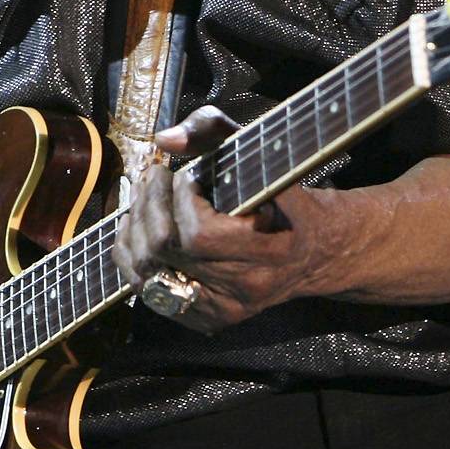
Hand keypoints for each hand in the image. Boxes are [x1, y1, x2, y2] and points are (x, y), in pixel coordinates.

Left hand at [113, 105, 347, 333]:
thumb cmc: (286, 197)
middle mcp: (244, 286)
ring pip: (147, 273)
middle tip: (154, 177)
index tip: (186, 175)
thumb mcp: (263, 153)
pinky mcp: (206, 317)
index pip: (198, 234)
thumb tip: (164, 140)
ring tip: (144, 198)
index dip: (180, 197)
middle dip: (148, 205)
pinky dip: (132, 256)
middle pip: (165, 251)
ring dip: (134, 228)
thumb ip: (214, 131)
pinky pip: (147, 291)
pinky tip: (140, 228)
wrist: (317, 251)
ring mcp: (222, 307)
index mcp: (268, 249)